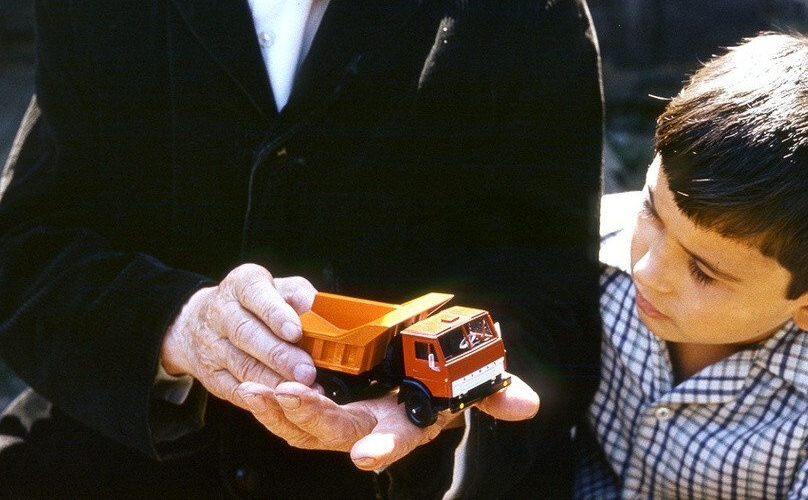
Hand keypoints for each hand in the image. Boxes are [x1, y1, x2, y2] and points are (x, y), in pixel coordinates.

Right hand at [160, 263, 317, 403]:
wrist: (205, 321)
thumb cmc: (256, 303)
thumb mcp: (279, 288)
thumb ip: (301, 298)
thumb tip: (321, 313)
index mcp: (241, 283)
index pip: (256, 295)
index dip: (276, 314)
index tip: (296, 332)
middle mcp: (221, 312)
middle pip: (247, 334)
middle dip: (279, 355)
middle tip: (307, 371)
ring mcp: (211, 345)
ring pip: (241, 366)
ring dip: (273, 381)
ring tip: (301, 391)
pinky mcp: (210, 375)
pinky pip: (233, 390)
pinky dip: (259, 398)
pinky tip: (280, 402)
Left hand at [236, 374, 539, 471]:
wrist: (421, 379)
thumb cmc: (444, 382)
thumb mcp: (472, 383)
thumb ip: (494, 394)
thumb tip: (528, 405)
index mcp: (407, 424)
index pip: (396, 441)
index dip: (382, 449)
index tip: (365, 456)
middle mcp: (374, 428)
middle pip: (339, 433)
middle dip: (310, 418)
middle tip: (284, 395)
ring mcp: (346, 420)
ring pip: (308, 429)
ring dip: (279, 413)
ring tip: (254, 391)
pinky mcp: (326, 407)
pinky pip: (294, 417)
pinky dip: (271, 406)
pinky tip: (250, 390)